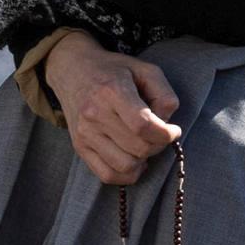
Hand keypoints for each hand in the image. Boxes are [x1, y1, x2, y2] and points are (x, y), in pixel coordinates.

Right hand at [43, 33, 181, 185]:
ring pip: (125, 165)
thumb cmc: (112, 70)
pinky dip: (126, 174)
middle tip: (158, 135)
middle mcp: (95, 115)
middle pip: (138, 148)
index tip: (172, 130)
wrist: (72, 70)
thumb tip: (166, 124)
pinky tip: (133, 159)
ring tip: (144, 145)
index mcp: (112, 91)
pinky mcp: (79, 147)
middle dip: (158, 145)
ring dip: (143, 160)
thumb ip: (164, 94)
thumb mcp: (145, 69)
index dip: (166, 134)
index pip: (143, 126)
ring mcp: (84, 134)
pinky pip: (107, 175)